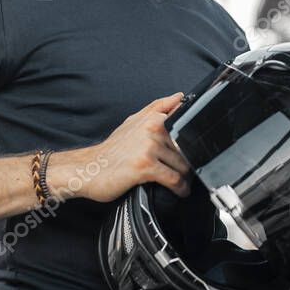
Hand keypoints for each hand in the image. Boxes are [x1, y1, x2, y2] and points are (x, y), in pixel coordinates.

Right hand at [53, 92, 192, 202]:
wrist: (87, 170)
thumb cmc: (111, 150)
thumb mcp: (132, 122)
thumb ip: (157, 108)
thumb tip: (179, 97)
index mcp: (151, 118)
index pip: (184, 123)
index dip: (195, 136)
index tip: (201, 146)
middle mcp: (152, 128)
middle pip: (186, 148)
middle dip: (189, 162)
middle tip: (188, 171)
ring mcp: (148, 147)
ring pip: (182, 164)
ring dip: (186, 178)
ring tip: (183, 183)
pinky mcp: (145, 166)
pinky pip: (174, 179)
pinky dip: (180, 188)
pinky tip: (179, 191)